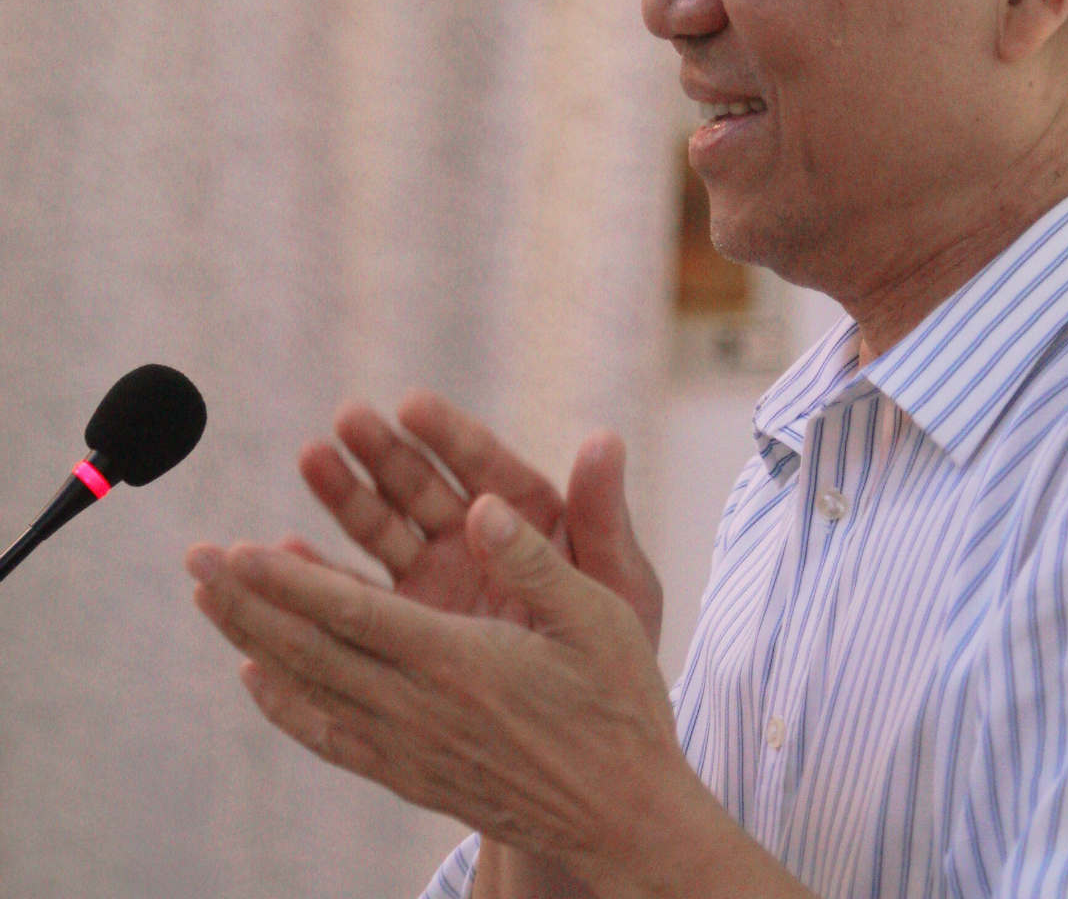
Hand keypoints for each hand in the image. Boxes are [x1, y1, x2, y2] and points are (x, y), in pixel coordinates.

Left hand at [186, 498, 711, 890]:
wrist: (619, 817)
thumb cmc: (617, 703)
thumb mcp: (598, 614)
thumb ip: (535, 557)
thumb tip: (482, 503)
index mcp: (461, 659)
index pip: (353, 613)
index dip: (289, 581)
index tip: (237, 551)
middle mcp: (420, 707)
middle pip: (311, 651)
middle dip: (248, 602)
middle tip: (196, 561)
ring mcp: (410, 747)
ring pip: (311, 690)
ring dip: (253, 642)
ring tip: (208, 606)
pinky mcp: (412, 775)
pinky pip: (331, 737)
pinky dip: (286, 706)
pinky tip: (258, 681)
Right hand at [292, 394, 661, 645]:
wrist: (593, 744)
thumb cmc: (621, 654)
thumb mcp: (622, 585)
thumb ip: (603, 516)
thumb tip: (605, 440)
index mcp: (530, 519)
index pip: (486, 468)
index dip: (450, 436)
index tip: (413, 405)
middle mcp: (476, 541)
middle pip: (425, 487)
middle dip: (386, 452)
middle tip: (348, 419)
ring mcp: (436, 581)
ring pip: (385, 528)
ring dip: (346, 495)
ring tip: (312, 459)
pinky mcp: (407, 625)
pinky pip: (361, 595)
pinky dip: (325, 573)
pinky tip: (287, 552)